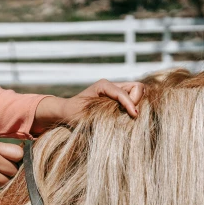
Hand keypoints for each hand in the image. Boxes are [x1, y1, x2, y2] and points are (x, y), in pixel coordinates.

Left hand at [31, 80, 145, 134]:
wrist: (66, 112)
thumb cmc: (73, 113)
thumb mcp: (86, 114)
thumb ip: (103, 114)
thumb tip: (121, 119)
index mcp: (103, 85)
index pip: (123, 92)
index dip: (130, 104)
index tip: (134, 115)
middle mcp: (111, 85)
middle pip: (137, 86)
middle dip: (137, 100)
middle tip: (131, 114)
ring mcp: (116, 91)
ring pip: (137, 91)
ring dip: (137, 103)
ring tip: (130, 115)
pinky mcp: (118, 99)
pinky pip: (133, 99)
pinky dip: (134, 106)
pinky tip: (128, 116)